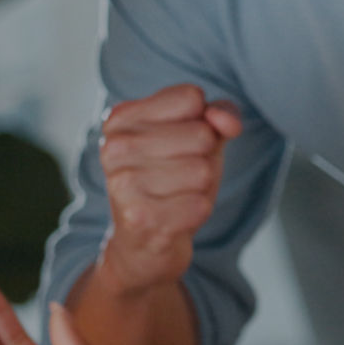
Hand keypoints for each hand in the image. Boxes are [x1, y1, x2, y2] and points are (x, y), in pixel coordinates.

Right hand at [95, 85, 243, 292]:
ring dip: (201, 189)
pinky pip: (200, 206)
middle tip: (178, 178)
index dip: (202, 123)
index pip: (191, 98)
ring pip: (203, 171)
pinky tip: (174, 218)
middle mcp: (114, 147)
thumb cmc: (171, 182)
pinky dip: (197, 212)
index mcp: (121, 118)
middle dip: (204, 159)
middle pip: (201, 135)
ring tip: (175, 197)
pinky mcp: (139, 219)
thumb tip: (228, 123)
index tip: (179, 144)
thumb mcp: (197, 140)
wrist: (142, 246)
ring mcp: (123, 184)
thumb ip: (218, 116)